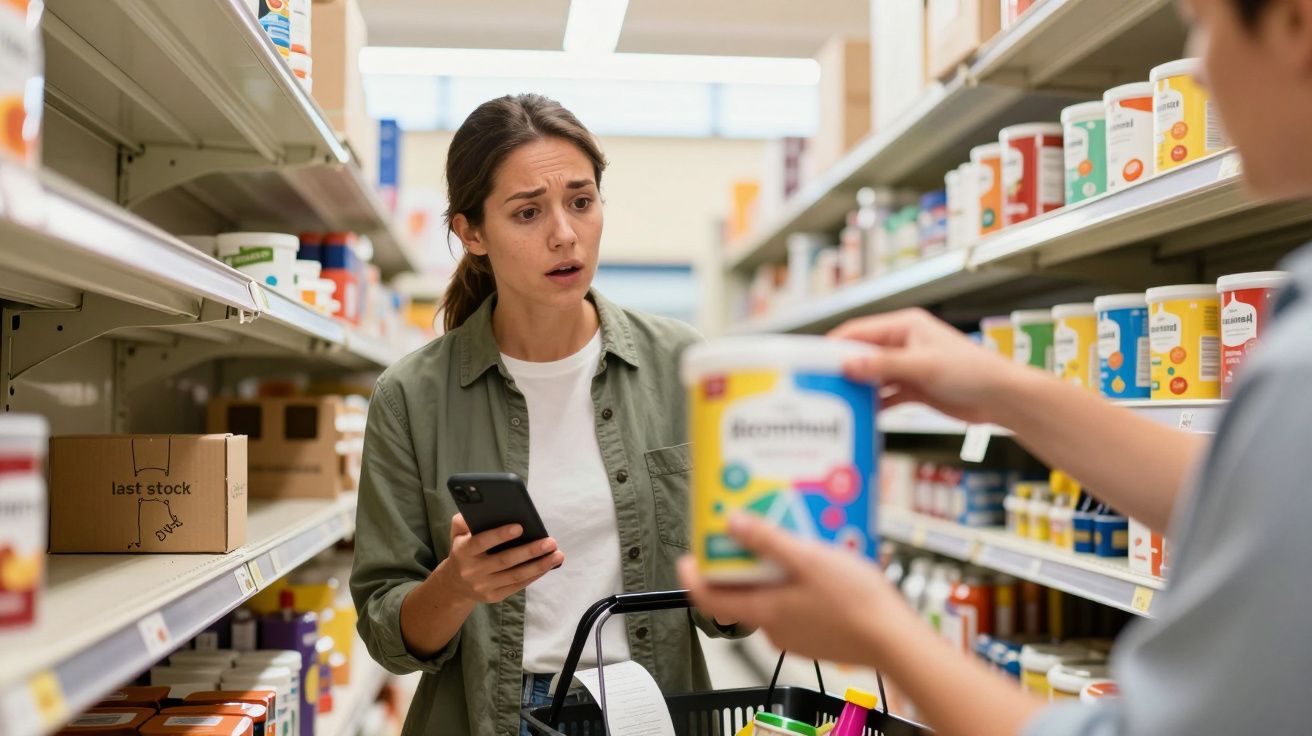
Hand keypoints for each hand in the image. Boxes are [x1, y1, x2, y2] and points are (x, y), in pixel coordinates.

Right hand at [437, 513, 564, 603]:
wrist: (454, 584)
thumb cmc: (463, 550)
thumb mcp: (457, 534)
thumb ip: (464, 520)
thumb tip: (483, 507)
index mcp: (463, 551)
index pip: (481, 542)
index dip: (500, 535)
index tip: (520, 527)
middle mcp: (472, 571)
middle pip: (505, 560)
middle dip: (530, 551)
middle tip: (550, 542)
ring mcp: (483, 586)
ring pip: (515, 575)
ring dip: (539, 565)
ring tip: (557, 555)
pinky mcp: (494, 596)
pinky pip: (518, 585)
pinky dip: (534, 575)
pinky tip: (548, 566)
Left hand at [678, 514, 916, 665]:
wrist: (895, 639)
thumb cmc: (856, 603)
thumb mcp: (808, 559)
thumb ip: (767, 540)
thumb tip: (732, 523)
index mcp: (763, 610)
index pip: (707, 598)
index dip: (693, 575)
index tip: (689, 555)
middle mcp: (773, 628)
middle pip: (739, 593)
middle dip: (741, 562)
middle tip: (749, 532)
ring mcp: (794, 635)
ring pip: (768, 598)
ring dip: (771, 571)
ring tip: (790, 542)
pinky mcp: (815, 636)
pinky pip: (793, 606)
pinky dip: (794, 584)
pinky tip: (816, 566)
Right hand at [830, 308, 1025, 424]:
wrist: (1002, 398)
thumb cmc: (972, 372)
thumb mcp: (923, 366)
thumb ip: (883, 365)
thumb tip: (847, 364)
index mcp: (905, 325)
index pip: (859, 330)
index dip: (835, 344)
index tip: (812, 359)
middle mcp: (904, 343)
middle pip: (863, 353)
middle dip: (842, 368)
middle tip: (818, 384)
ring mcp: (908, 366)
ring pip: (872, 376)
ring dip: (858, 388)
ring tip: (835, 402)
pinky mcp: (915, 387)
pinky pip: (886, 394)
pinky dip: (874, 404)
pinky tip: (861, 415)